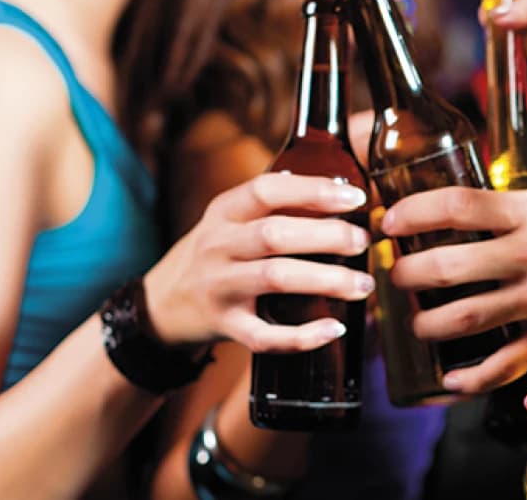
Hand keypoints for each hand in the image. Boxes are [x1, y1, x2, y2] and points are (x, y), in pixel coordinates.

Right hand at [144, 172, 373, 352]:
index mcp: (224, 211)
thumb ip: (278, 206)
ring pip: (274, 278)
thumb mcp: (233, 220)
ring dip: (325, 280)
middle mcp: (217, 246)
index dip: (313, 191)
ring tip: (363, 285)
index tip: (355, 198)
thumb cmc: (218, 253)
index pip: (267, 190)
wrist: (163, 304)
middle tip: (363, 242)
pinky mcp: (225, 326)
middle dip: (326, 236)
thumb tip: (343, 194)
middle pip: (274, 235)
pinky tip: (334, 328)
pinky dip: (302, 336)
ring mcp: (219, 287)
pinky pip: (264, 335)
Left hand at [382, 187, 526, 391]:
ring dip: (427, 326)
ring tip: (416, 325)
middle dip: (407, 275)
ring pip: (464, 318)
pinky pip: (502, 366)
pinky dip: (469, 379)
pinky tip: (448, 380)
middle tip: (396, 278)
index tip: (388, 222)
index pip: (457, 206)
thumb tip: (461, 206)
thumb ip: (515, 205)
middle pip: (447, 266)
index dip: (414, 212)